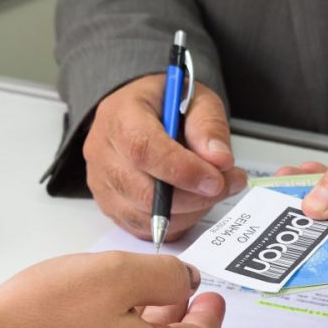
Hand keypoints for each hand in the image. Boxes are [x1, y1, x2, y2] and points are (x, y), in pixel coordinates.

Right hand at [84, 75, 247, 240]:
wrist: (143, 114)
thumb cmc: (167, 105)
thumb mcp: (195, 98)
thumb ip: (208, 125)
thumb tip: (219, 160)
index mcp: (120, 116)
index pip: (143, 149)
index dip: (183, 171)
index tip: (215, 180)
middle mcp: (102, 151)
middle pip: (143, 192)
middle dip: (193, 197)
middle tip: (225, 185)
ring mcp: (102, 183)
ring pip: (144, 217)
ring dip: (188, 212)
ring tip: (214, 190)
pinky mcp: (111, 206)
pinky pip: (144, 229)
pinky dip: (176, 222)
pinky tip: (194, 202)